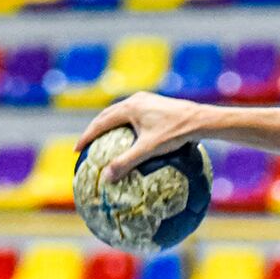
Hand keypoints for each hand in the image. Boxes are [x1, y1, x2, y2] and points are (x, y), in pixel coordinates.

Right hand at [76, 93, 209, 181]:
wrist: (201, 119)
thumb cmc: (176, 134)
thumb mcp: (149, 150)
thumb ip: (126, 163)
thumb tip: (106, 178)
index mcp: (129, 108)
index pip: (100, 122)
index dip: (87, 136)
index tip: (77, 151)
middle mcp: (136, 100)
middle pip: (108, 115)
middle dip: (95, 130)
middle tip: (86, 146)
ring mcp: (147, 101)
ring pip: (121, 114)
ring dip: (110, 127)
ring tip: (103, 142)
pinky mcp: (156, 105)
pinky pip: (134, 116)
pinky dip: (125, 127)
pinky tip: (130, 141)